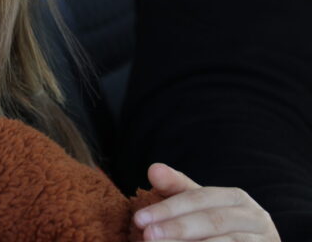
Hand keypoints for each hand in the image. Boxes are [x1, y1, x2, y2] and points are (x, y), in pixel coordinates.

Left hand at [133, 163, 280, 240]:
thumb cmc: (218, 228)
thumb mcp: (199, 206)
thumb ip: (176, 188)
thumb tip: (153, 169)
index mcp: (236, 198)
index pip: (197, 199)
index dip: (167, 208)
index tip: (139, 219)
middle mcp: (254, 218)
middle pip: (211, 221)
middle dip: (176, 228)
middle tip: (148, 236)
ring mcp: (263, 241)